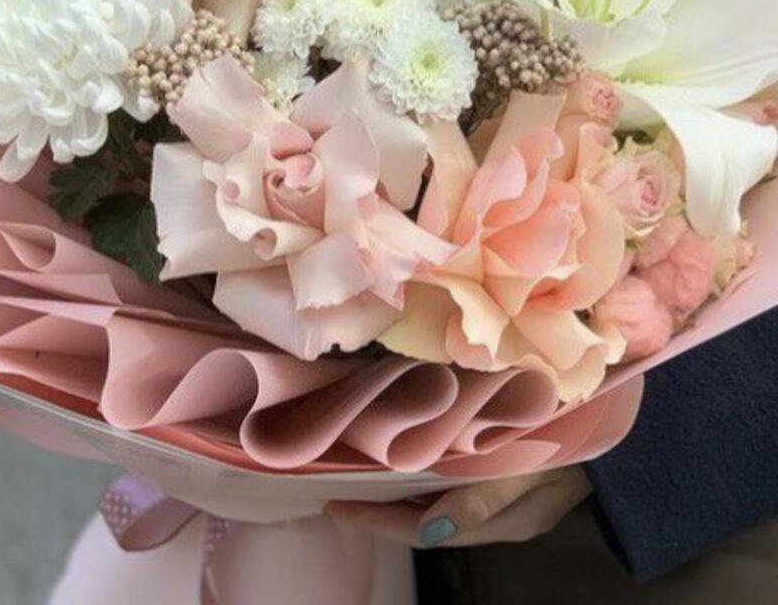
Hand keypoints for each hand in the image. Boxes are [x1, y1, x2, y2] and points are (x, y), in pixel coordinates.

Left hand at [327, 467, 590, 547]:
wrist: (627, 431)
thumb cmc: (577, 443)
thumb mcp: (536, 470)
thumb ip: (486, 498)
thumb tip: (431, 530)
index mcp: (499, 521)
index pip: (422, 530)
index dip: (377, 521)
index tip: (337, 504)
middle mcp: (494, 516)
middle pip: (422, 522)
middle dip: (378, 509)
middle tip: (334, 485)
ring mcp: (500, 496)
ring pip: (435, 503)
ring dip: (397, 492)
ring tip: (358, 470)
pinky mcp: (505, 475)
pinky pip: (452, 484)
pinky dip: (423, 475)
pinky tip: (405, 455)